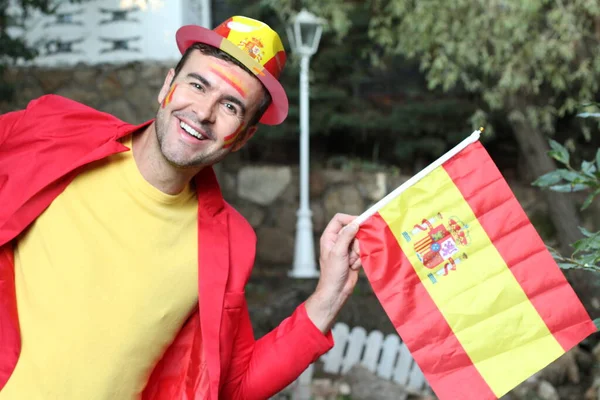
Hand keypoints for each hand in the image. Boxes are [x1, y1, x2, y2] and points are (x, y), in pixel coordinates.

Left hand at [305, 213, 361, 332]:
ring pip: (359, 241)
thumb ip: (346, 236)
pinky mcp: (353, 256)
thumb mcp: (338, 252)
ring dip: (358, 252)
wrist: (336, 291)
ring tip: (351, 262)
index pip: (339, 219)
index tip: (361, 223)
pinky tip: (353, 266)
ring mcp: (346, 248)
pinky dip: (359, 259)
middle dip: (356, 242)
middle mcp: (337, 240)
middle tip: (353, 252)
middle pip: (353, 230)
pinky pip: (362, 251)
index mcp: (329, 237)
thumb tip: (355, 224)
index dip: (350, 219)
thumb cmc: (332, 273)